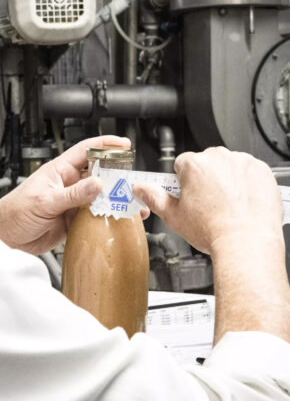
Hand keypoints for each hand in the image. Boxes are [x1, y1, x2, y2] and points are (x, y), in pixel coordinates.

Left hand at [0, 135, 129, 254]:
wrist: (4, 238)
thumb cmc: (14, 212)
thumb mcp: (45, 201)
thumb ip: (72, 194)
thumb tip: (97, 185)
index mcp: (60, 171)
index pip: (87, 150)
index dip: (106, 145)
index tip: (125, 145)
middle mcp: (69, 184)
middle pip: (99, 174)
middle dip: (117, 176)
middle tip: (134, 181)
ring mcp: (72, 203)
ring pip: (100, 197)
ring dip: (115, 200)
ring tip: (132, 204)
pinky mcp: (73, 221)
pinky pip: (95, 217)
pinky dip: (107, 218)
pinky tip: (117, 220)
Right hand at [133, 147, 283, 254]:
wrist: (246, 242)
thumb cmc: (213, 230)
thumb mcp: (174, 216)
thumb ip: (154, 198)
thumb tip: (140, 189)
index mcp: (194, 165)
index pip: (182, 164)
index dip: (184, 182)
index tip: (190, 195)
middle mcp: (218, 158)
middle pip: (206, 163)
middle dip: (205, 179)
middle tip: (208, 203)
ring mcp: (241, 162)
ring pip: (228, 166)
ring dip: (227, 179)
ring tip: (227, 204)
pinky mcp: (261, 170)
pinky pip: (250, 172)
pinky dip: (247, 183)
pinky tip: (242, 202)